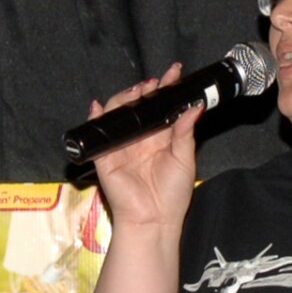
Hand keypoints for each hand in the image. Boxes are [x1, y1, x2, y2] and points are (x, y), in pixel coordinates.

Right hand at [82, 63, 199, 230]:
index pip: (161, 107)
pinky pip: (98, 134)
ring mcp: (121, 146)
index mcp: (159, 138)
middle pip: (138, 106)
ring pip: (118, 114)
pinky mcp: (105, 156)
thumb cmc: (172, 194)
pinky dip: (96, 117)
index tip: (175, 73)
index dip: (166, 89)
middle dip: (145, 90)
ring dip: (125, 98)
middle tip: (155, 82)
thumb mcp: (184, 158)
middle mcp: (140, 138)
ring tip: (138, 90)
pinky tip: (99, 106)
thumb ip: (186, 131)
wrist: (154, 220)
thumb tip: (195, 106)